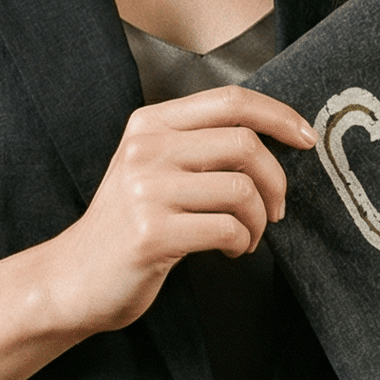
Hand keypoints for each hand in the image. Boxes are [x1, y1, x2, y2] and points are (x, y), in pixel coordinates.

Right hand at [51, 87, 314, 333]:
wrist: (73, 279)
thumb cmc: (127, 226)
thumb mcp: (153, 168)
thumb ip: (198, 145)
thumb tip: (275, 135)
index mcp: (149, 124)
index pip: (231, 100)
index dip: (279, 115)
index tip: (306, 138)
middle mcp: (145, 148)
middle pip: (244, 143)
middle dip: (276, 181)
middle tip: (276, 210)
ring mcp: (146, 190)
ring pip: (241, 190)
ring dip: (260, 221)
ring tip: (247, 237)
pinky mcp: (152, 233)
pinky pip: (227, 229)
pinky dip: (242, 243)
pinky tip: (229, 250)